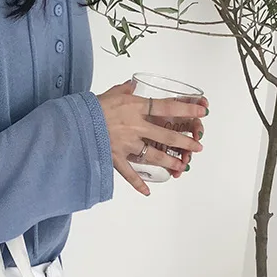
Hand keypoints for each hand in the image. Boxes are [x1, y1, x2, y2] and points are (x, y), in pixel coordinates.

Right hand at [98, 81, 207, 195]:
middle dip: (184, 141)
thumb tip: (133, 84)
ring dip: (169, 161)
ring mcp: (126, 144)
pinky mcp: (115, 158)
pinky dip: (138, 184)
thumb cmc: (91, 106)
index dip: (187, 108)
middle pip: (166, 134)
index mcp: (136, 107)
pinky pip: (129, 173)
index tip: (203, 110)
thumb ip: (125, 90)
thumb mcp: (111, 92)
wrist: (73, 122)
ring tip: (182, 166)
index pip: (167, 107)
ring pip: (153, 154)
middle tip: (198, 147)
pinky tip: (148, 192)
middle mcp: (135, 126)